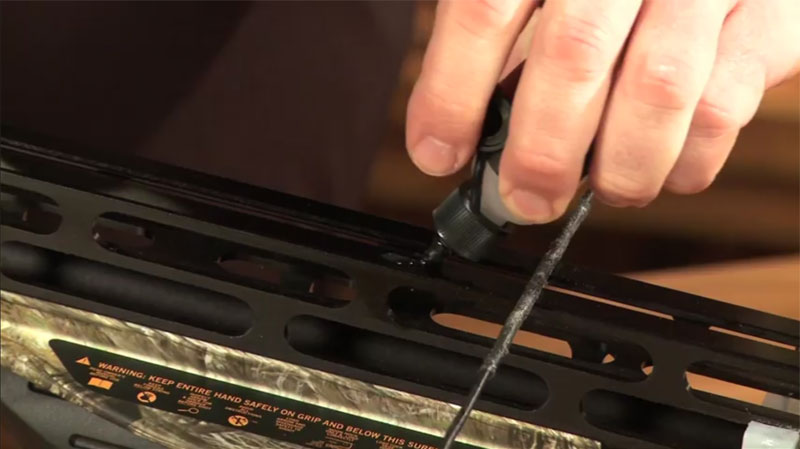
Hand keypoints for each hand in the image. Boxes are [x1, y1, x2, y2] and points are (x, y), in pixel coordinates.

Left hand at [406, 0, 799, 222]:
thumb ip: (505, 37)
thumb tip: (462, 130)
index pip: (484, 12)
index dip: (451, 95)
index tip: (438, 155)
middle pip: (573, 55)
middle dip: (541, 152)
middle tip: (526, 198)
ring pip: (658, 89)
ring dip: (621, 166)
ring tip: (608, 189)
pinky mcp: (768, 15)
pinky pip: (725, 106)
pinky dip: (688, 159)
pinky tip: (664, 167)